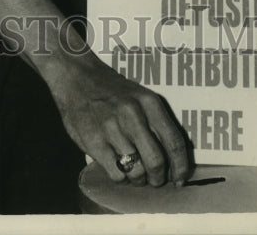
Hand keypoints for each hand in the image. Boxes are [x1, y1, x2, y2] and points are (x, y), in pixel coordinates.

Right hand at [48, 55, 190, 186]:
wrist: (77, 77)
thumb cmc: (112, 90)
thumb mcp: (140, 96)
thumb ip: (156, 123)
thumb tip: (173, 160)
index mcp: (149, 102)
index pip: (174, 142)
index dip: (180, 167)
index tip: (180, 179)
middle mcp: (132, 115)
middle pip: (156, 162)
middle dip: (158, 178)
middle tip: (154, 180)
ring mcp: (111, 129)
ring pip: (137, 172)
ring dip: (138, 179)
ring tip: (135, 174)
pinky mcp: (93, 142)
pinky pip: (116, 174)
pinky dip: (121, 178)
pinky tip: (118, 168)